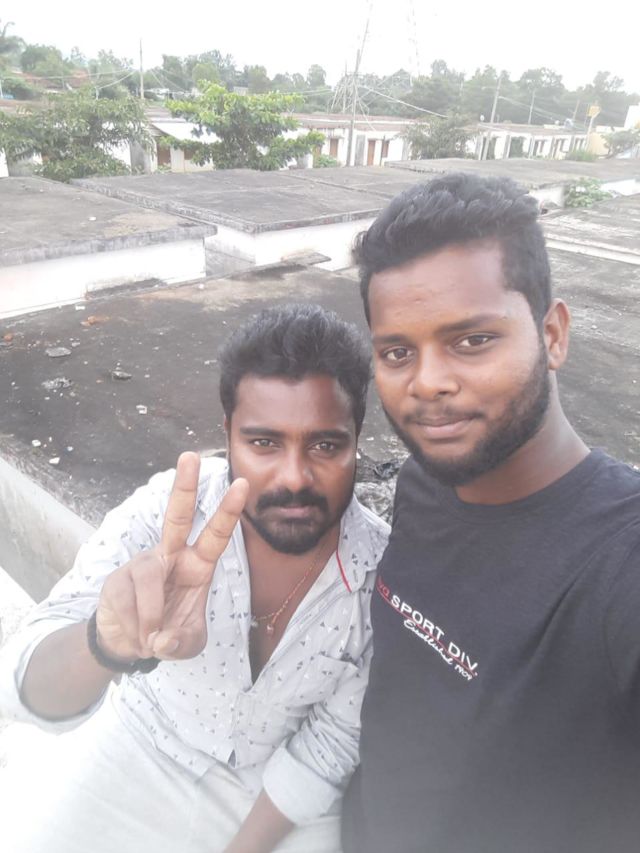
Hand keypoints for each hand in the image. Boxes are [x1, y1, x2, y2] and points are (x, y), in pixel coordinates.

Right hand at [96, 452, 247, 662]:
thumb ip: (180, 642)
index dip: (228, 511)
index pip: (216, 535)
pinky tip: (135, 634)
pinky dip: (135, 627)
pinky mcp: (117, 579)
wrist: (126, 645)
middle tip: (190, 456)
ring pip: (151, 580)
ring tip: (150, 638)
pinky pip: (129, 600)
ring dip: (152, 617)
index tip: (242, 484)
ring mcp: (143, 564)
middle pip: (177, 516)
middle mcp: (170, 556)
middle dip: (185, 486)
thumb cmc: (166, 635)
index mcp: (197, 565)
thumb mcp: (186, 645)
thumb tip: (162, 638)